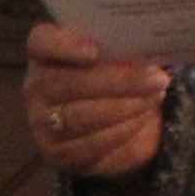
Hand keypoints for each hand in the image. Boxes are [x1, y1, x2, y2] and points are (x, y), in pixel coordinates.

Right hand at [22, 25, 169, 183]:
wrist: (118, 118)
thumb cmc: (117, 73)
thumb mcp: (120, 54)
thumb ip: (124, 45)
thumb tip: (150, 45)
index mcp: (46, 52)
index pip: (41, 42)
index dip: (63, 45)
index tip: (95, 51)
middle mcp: (36, 87)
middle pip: (68, 83)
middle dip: (119, 82)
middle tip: (158, 78)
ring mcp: (42, 122)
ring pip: (79, 116)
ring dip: (125, 107)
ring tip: (155, 97)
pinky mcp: (57, 152)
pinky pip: (89, 143)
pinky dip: (122, 130)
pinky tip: (143, 117)